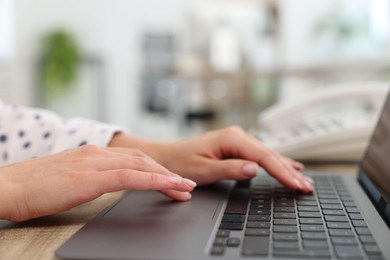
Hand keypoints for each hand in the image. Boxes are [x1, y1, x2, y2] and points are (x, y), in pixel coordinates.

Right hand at [0, 145, 195, 221]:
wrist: (7, 186)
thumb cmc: (34, 187)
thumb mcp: (69, 179)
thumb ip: (89, 177)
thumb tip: (103, 183)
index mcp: (92, 154)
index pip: (133, 158)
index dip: (155, 168)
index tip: (171, 178)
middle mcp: (97, 154)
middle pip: (142, 160)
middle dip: (166, 172)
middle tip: (185, 184)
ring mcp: (94, 162)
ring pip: (141, 166)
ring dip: (166, 176)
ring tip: (184, 187)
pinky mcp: (90, 177)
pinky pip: (130, 177)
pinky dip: (153, 180)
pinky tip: (168, 186)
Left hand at [109, 126, 312, 191]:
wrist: (168, 156)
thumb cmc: (181, 162)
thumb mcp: (204, 170)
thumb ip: (230, 169)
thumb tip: (255, 169)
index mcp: (231, 139)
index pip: (263, 157)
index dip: (281, 171)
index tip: (295, 183)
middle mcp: (237, 135)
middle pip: (269, 154)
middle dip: (289, 171)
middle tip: (306, 186)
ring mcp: (237, 140)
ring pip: (268, 154)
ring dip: (286, 167)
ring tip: (303, 180)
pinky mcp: (236, 146)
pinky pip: (261, 155)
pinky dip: (276, 163)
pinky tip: (289, 165)